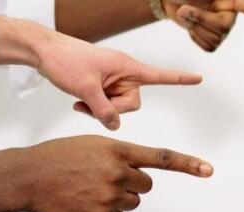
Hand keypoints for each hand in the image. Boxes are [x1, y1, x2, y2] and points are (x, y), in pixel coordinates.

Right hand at [15, 135, 212, 211]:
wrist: (28, 177)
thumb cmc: (60, 157)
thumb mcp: (93, 145)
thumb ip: (120, 157)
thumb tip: (140, 178)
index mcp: (117, 150)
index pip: (161, 158)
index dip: (188, 164)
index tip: (208, 169)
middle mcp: (117, 173)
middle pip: (146, 186)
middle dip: (132, 183)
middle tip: (105, 177)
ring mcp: (109, 196)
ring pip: (132, 203)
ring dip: (118, 198)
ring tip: (90, 188)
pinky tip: (84, 201)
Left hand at [36, 29, 200, 129]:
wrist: (44, 53)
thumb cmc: (65, 61)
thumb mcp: (85, 88)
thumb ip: (103, 111)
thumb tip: (115, 126)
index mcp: (127, 67)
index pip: (160, 75)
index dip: (180, 79)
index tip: (199, 78)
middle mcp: (124, 75)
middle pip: (133, 104)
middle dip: (113, 109)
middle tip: (90, 103)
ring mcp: (114, 82)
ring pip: (119, 108)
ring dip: (101, 110)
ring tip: (81, 102)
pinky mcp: (103, 88)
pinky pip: (108, 107)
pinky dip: (95, 109)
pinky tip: (79, 103)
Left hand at [163, 0, 243, 51]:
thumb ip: (193, 0)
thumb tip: (187, 12)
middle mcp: (231, 14)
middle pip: (224, 27)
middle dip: (201, 20)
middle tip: (183, 9)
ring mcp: (223, 29)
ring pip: (215, 39)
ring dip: (194, 28)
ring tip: (187, 14)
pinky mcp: (214, 39)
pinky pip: (208, 47)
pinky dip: (194, 38)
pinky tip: (192, 27)